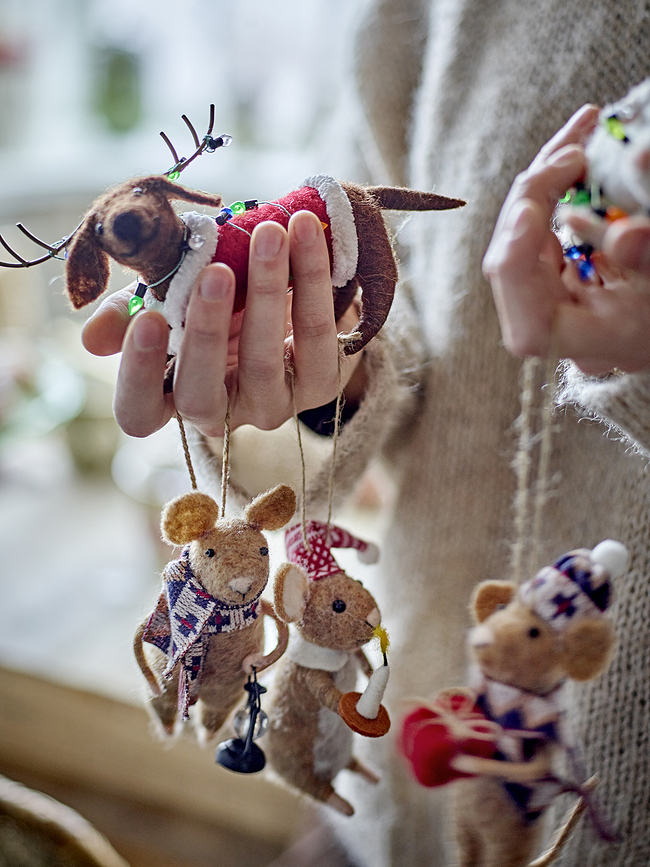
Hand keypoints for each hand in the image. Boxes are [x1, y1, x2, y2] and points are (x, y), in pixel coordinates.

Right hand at [82, 210, 364, 436]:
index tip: (148, 320)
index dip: (139, 375)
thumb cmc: (217, 294)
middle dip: (207, 332)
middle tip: (215, 272)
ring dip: (267, 292)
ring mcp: (271, 404)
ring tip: (270, 233)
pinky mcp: (320, 384)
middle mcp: (219, 411)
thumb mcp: (170, 292)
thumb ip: (132, 307)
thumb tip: (95, 339)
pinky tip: (305, 235)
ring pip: (265, 364)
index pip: (140, 412)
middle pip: (201, 395)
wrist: (290, 288)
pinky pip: (319, 337)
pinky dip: (314, 280)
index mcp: (169, 393)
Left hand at [483, 104, 649, 374]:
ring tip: (583, 125)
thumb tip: (626, 234)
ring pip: (519, 226)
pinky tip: (578, 141)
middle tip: (574, 150)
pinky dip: (556, 178)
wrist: (643, 323)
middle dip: (537, 193)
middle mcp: (536, 315)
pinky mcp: (539, 262)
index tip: (529, 211)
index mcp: (562, 337)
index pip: (525, 315)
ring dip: (548, 173)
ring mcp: (532, 288)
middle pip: (511, 256)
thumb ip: (643, 263)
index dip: (517, 259)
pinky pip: (536, 215)